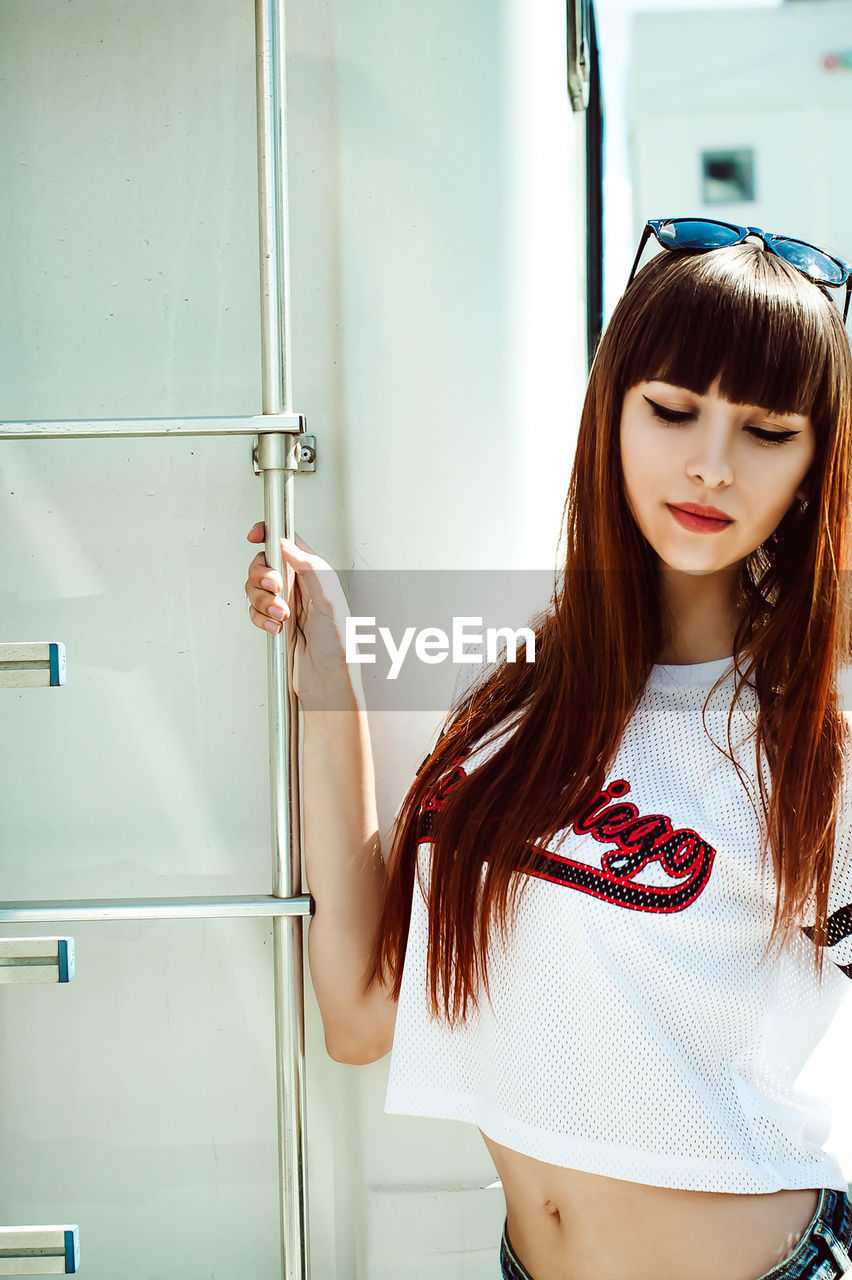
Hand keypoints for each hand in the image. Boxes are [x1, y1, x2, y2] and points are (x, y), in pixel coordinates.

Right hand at [245, 523, 358, 707]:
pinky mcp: (275, 623)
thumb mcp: (330, 600)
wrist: (329, 681)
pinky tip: (276, 628)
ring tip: (281, 616)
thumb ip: (309, 568)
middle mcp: (300, 586)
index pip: (287, 542)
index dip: (268, 534)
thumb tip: (286, 544)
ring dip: (263, 602)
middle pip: (264, 564)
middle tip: (275, 589)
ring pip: (256, 589)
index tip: (255, 535)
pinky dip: (260, 619)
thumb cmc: (340, 646)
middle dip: (262, 576)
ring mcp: (286, 604)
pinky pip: (254, 612)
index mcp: (315, 574)